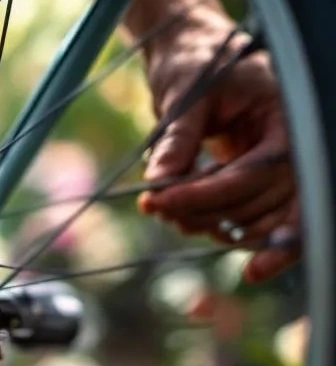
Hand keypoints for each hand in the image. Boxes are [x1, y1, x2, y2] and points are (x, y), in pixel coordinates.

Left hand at [136, 9, 299, 283]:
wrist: (198, 60)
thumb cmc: (198, 65)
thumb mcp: (186, 96)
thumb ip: (177, 139)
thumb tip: (157, 183)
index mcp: (285, 119)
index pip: (257, 171)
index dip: (207, 194)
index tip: (161, 203)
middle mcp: (291, 149)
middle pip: (259, 202)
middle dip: (204, 213)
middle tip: (155, 208)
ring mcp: (278, 171)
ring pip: (255, 220)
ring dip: (209, 225)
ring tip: (165, 211)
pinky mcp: (258, 185)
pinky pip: (248, 219)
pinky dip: (214, 224)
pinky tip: (181, 217)